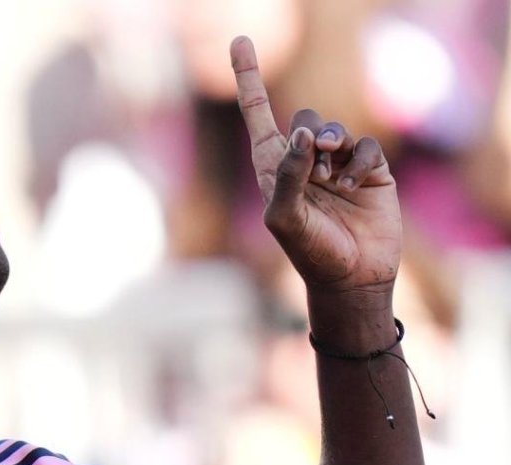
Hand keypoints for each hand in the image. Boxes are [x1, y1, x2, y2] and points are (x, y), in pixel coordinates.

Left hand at [231, 36, 400, 295]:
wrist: (351, 278)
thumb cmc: (309, 253)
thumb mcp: (285, 218)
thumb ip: (288, 174)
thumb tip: (302, 133)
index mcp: (273, 167)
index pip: (258, 114)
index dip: (248, 77)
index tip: (240, 40)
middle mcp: (304, 162)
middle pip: (306, 118)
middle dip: (312, 134)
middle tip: (319, 166)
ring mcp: (338, 165)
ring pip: (336, 129)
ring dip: (336, 149)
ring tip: (335, 179)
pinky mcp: (370, 171)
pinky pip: (365, 146)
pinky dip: (361, 161)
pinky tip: (357, 184)